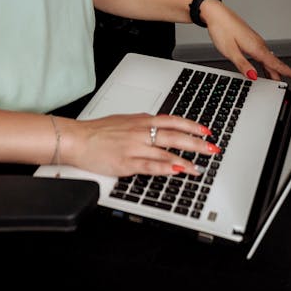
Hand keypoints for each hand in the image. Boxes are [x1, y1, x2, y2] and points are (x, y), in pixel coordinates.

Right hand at [64, 111, 217, 176]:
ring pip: (165, 151)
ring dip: (185, 159)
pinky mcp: (127, 162)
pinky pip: (149, 165)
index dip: (191, 126)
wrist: (78, 139)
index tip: (206, 130)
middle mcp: (141, 132)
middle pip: (174, 135)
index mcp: (141, 121)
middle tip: (212, 148)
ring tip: (199, 167)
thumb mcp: (125, 120)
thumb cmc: (98, 131)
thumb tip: (157, 122)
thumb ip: (142, 122)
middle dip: (196, 142)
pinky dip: (165, 167)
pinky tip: (176, 170)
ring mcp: (135, 147)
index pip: (172, 121)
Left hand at [200, 1, 290, 82]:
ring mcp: (255, 41)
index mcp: (255, 47)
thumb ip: (242, 65)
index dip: (287, 71)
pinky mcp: (250, 39)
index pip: (275, 63)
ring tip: (276, 80)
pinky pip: (262, 53)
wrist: (216, 13)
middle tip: (289, 83)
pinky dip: (266, 62)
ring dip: (273, 69)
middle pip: (273, 62)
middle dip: (281, 73)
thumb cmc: (221, 29)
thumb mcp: (230, 51)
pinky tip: (264, 67)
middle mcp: (258, 43)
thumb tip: (253, 76)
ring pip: (268, 58)